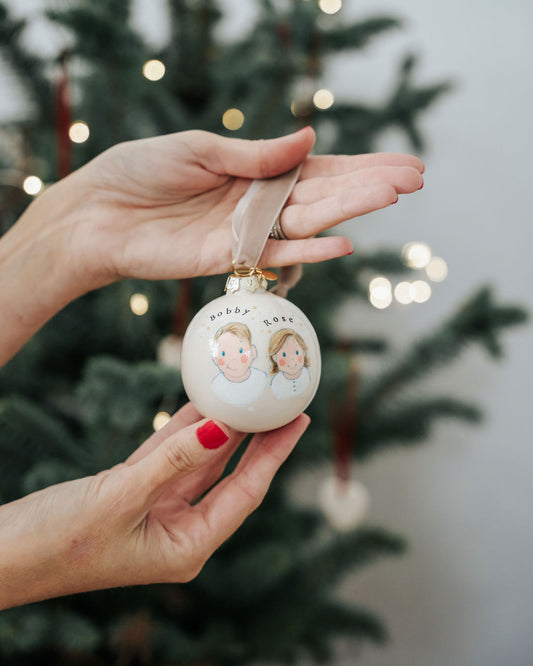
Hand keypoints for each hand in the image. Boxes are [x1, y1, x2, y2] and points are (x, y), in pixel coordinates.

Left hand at [0, 128, 422, 362]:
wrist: (97, 212)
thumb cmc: (141, 170)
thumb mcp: (199, 148)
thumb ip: (255, 154)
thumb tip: (310, 139)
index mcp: (254, 173)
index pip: (318, 169)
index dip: (358, 166)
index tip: (401, 164)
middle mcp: (258, 205)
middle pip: (322, 195)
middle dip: (368, 185)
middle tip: (415, 176)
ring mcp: (247, 234)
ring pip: (307, 222)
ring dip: (349, 210)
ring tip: (392, 195)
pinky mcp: (229, 261)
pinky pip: (275, 255)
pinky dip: (308, 251)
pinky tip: (343, 244)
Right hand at [0, 403, 309, 607]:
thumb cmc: (55, 544)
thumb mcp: (120, 498)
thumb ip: (173, 460)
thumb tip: (223, 428)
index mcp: (186, 547)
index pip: (245, 492)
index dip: (275, 454)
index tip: (300, 420)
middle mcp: (179, 531)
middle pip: (231, 476)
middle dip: (259, 440)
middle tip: (285, 404)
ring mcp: (156, 511)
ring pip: (200, 461)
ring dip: (223, 429)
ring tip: (251, 396)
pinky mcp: (132, 492)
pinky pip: (169, 455)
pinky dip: (185, 429)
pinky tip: (204, 405)